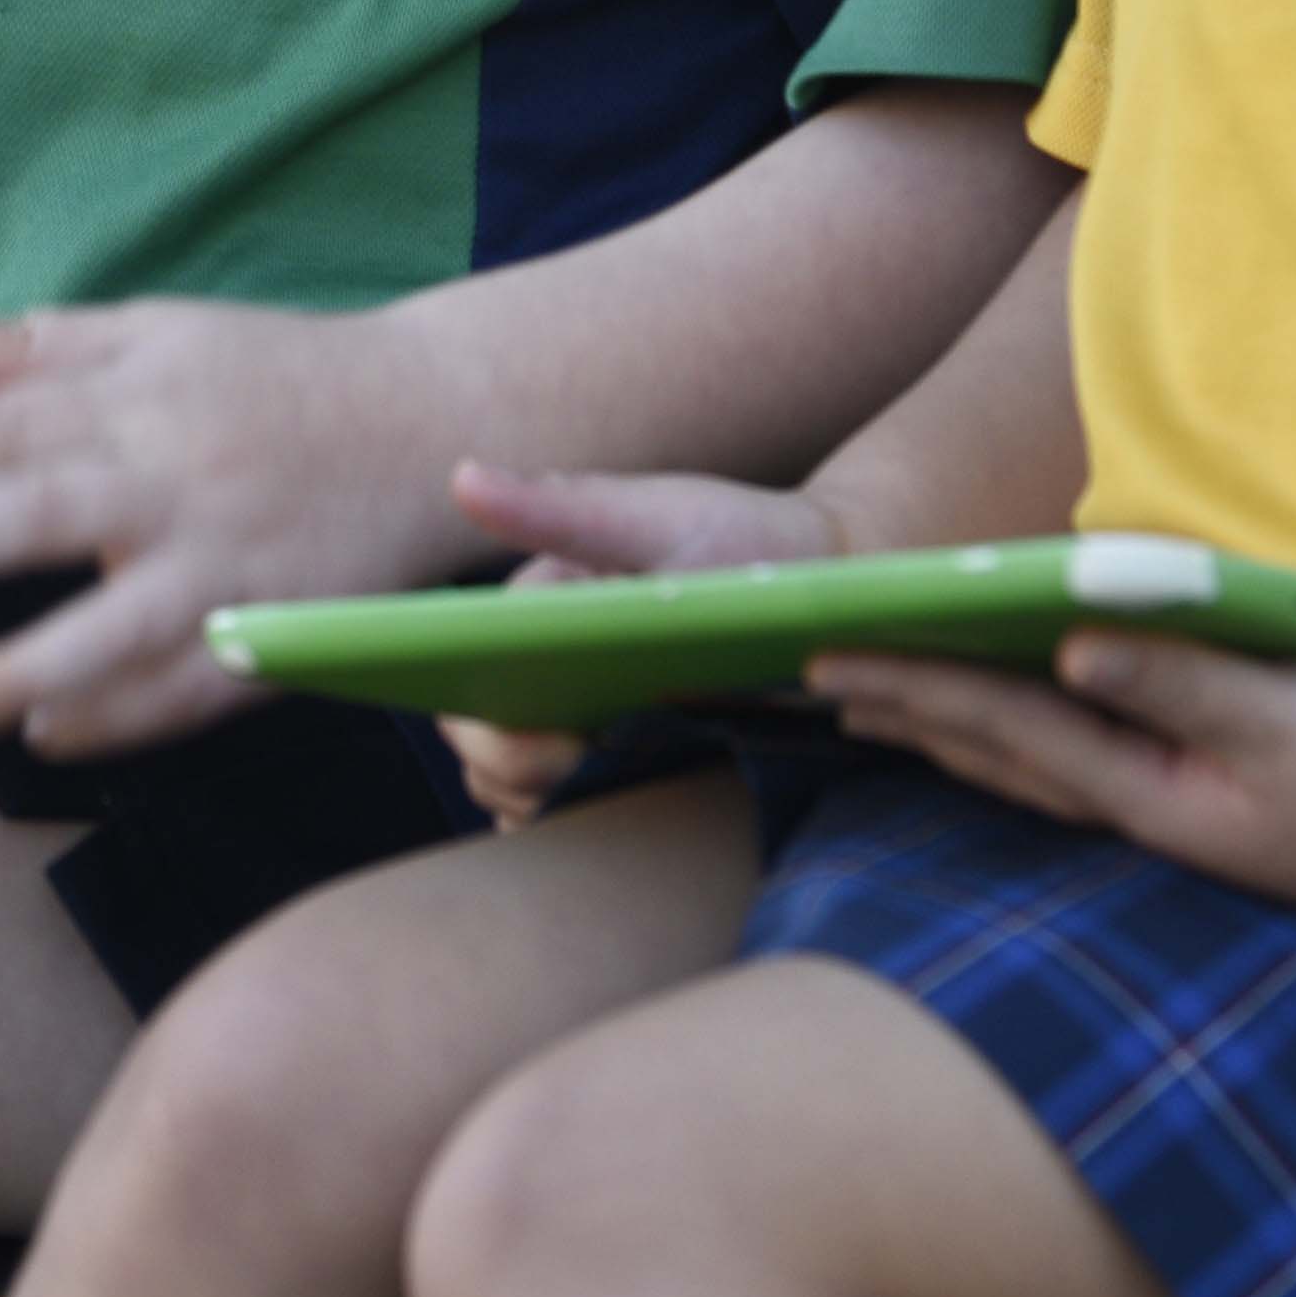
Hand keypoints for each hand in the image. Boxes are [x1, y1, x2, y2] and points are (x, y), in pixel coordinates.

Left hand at [0, 291, 488, 759]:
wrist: (433, 421)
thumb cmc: (272, 378)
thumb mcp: (153, 337)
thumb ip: (29, 348)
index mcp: (137, 392)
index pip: (8, 423)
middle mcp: (176, 472)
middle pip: (45, 511)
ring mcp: (232, 557)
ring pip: (122, 620)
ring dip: (29, 662)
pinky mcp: (283, 626)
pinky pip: (198, 684)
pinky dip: (129, 714)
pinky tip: (53, 733)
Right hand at [428, 463, 847, 822]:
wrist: (832, 586)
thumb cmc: (744, 540)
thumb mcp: (652, 519)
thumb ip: (559, 508)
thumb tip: (463, 478)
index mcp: (537, 612)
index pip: (469, 682)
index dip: (490, 729)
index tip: (558, 742)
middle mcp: (549, 668)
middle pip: (485, 744)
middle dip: (514, 772)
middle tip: (585, 768)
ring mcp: (589, 715)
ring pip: (521, 784)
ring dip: (540, 800)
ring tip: (602, 789)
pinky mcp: (634, 753)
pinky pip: (577, 803)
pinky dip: (577, 819)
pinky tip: (617, 812)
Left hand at [799, 635, 1295, 946]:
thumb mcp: (1294, 716)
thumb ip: (1180, 680)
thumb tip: (1067, 646)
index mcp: (1152, 793)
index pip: (1003, 726)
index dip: (911, 686)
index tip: (822, 655)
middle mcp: (1145, 813)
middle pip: (995, 754)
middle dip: (901, 712)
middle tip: (806, 672)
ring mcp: (1175, 816)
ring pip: (1029, 769)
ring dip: (947, 734)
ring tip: (873, 702)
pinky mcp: (1209, 807)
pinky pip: (1081, 768)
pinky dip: (1019, 742)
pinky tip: (1003, 727)